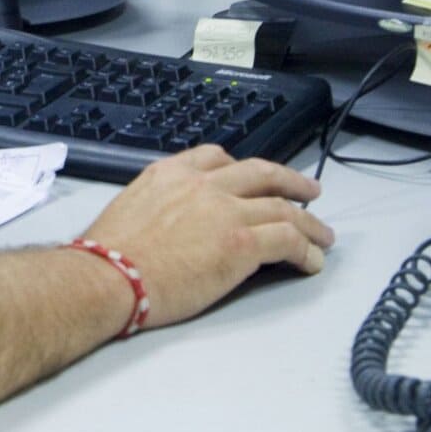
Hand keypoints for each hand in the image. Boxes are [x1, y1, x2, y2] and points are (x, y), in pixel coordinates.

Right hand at [82, 145, 332, 329]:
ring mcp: (225, 211)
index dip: (244, 168)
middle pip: (261, 173)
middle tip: (308, 191)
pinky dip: (306, 250)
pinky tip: (312, 261)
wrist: (108, 274)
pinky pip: (288, 240)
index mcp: (171, 173)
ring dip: (309, 222)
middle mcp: (202, 184)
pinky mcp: (242, 243)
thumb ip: (158, 205)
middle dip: (290, 181)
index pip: (217, 157)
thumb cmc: (108, 255)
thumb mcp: (130, 208)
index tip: (256, 177)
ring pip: (284, 207)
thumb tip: (169, 225)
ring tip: (322, 235)